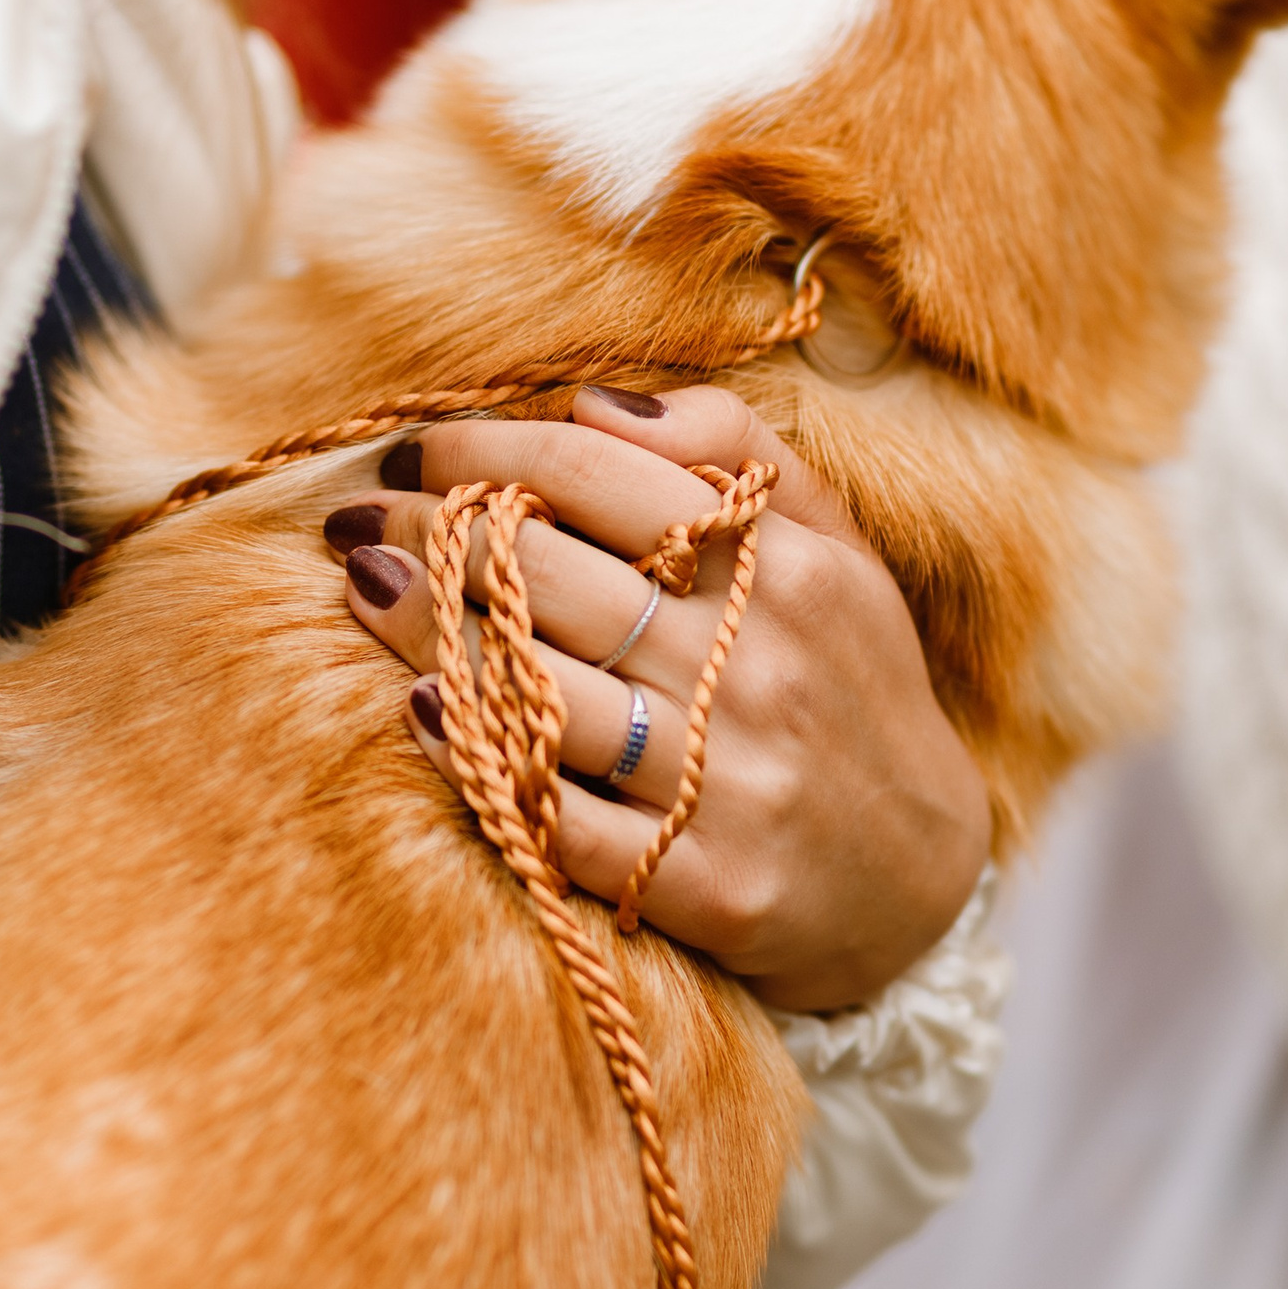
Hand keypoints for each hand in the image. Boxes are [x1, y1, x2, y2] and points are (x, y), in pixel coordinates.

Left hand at [319, 384, 991, 1013]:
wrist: (927, 878)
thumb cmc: (852, 686)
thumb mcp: (835, 548)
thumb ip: (734, 448)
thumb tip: (591, 400)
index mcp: (789, 571)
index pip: (597, 476)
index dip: (485, 449)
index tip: (415, 449)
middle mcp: (757, 670)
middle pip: (547, 574)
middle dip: (430, 531)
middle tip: (360, 516)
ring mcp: (729, 785)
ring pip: (535, 687)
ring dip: (425, 631)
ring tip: (366, 587)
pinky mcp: (708, 889)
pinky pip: (561, 820)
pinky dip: (478, 761)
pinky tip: (420, 713)